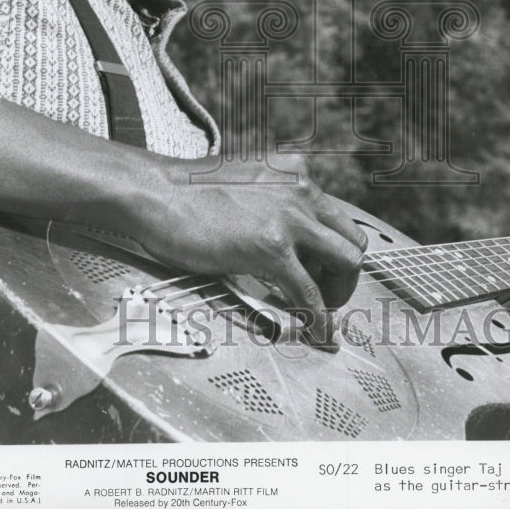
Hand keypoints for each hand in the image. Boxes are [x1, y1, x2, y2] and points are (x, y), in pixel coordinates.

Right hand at [135, 154, 367, 347]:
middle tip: (324, 293)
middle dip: (345, 273)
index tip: (321, 272)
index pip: (336, 217)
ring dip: (339, 294)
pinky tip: (317, 333)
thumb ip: (268, 198)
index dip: (332, 250)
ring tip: (319, 311)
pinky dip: (320, 320)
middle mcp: (300, 192)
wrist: (156, 191)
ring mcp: (288, 219)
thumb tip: (275, 230)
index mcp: (293, 175)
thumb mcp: (242, 180)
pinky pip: (310, 293)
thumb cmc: (185, 191)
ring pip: (347, 262)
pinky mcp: (271, 248)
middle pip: (353, 239)